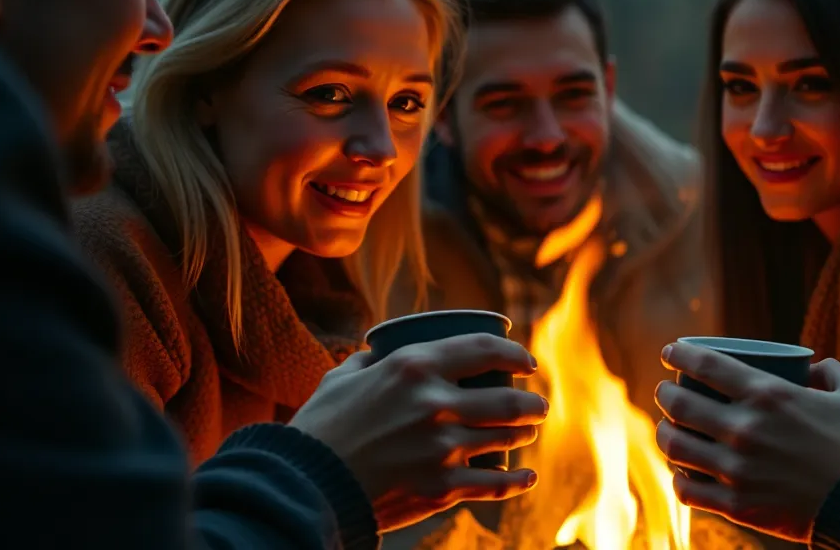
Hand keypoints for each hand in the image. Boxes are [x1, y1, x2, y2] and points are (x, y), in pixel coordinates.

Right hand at [289, 333, 549, 532]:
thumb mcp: (342, 379)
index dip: (514, 354)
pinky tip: (527, 475)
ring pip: (505, 439)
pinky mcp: (441, 489)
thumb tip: (379, 352)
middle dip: (530, 403)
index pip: (484, 349)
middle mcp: (436, 405)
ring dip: (523, 434)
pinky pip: (494, 483)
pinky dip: (517, 480)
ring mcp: (442, 449)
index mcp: (413, 367)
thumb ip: (369, 362)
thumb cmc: (318, 428)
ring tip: (526, 432)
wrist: (303, 486)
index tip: (526, 363)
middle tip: (536, 405)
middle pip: (506, 400)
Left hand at [654, 342, 839, 542]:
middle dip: (665, 394)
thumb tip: (813, 369)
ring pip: (676, 448)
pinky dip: (680, 479)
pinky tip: (683, 473)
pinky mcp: (739, 506)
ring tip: (668, 429)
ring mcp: (738, 470)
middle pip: (680, 405)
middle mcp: (745, 429)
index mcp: (769, 395)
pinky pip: (690, 491)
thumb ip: (832, 373)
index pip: (705, 366)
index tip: (670, 352)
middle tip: (666, 391)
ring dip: (665, 434)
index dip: (679, 354)